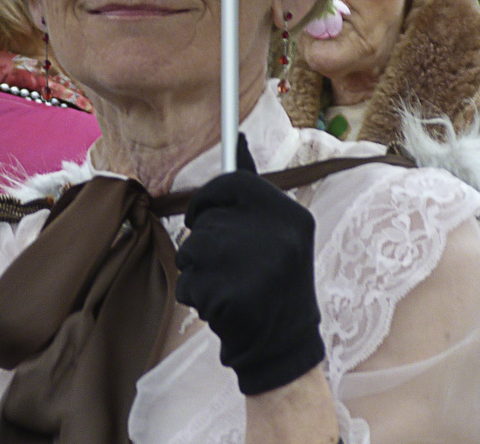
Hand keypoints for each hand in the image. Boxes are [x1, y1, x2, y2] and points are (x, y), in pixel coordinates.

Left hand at [175, 136, 324, 395]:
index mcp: (291, 215)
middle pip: (207, 220)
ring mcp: (252, 267)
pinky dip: (195, 295)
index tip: (202, 215)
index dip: (208, 198)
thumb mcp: (279, 230)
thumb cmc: (274, 279)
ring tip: (227, 285)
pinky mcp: (229, 297)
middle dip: (204, 242)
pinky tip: (221, 306)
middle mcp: (275, 236)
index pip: (232, 181)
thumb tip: (236, 135)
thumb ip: (252, 189)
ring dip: (197, 270)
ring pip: (191, 250)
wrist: (283, 345)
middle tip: (229, 265)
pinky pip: (188, 283)